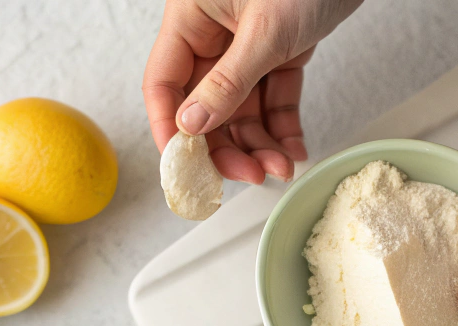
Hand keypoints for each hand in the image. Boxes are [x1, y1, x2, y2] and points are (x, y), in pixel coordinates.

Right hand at [143, 0, 362, 183]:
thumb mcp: (265, 32)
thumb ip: (227, 83)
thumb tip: (191, 126)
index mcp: (192, 17)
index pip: (164, 84)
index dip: (169, 130)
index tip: (183, 168)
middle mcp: (214, 34)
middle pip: (205, 108)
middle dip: (227, 147)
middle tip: (248, 175)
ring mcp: (246, 46)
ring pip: (241, 112)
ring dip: (260, 145)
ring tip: (280, 166)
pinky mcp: (278, 52)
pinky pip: (273, 100)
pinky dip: (283, 128)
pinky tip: (293, 150)